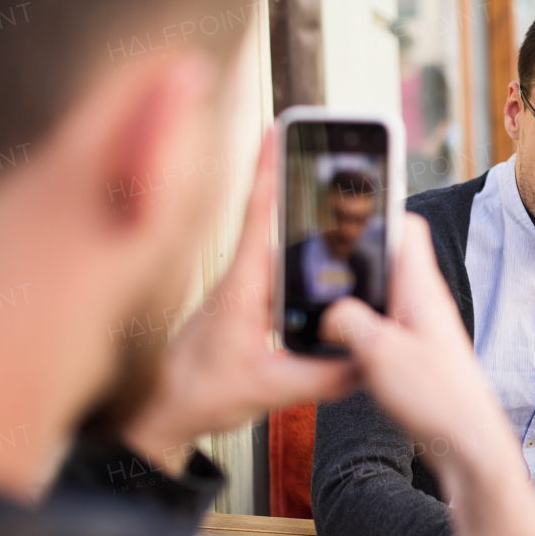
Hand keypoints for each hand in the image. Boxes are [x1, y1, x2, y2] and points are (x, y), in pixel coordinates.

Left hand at [125, 129, 355, 474]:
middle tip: (324, 144)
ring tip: (341, 191)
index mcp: (243, 285)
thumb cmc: (198, 392)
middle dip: (298, 177)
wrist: (163, 409)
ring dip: (306, 217)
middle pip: (276, 216)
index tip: (278, 127)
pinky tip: (329, 252)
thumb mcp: (271, 388)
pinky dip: (306, 254)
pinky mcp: (251, 302)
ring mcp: (247, 288)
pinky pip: (282, 268)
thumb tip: (371, 361)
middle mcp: (244, 277)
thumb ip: (325, 377)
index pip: (258, 214)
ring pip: (283, 243)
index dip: (268, 167)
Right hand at [319, 214, 512, 459]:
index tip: (345, 212)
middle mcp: (424, 302)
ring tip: (322, 306)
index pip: (408, 228)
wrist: (466, 442)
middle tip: (320, 262)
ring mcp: (420, 327)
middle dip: (354, 259)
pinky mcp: (415, 352)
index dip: (378, 212)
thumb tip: (329, 314)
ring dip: (354, 298)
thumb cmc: (437, 399)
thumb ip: (347, 322)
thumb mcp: (378, 353)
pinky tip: (340, 345)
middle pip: (388, 260)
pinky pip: (382, 326)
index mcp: (421, 289)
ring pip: (381, 295)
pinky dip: (359, 329)